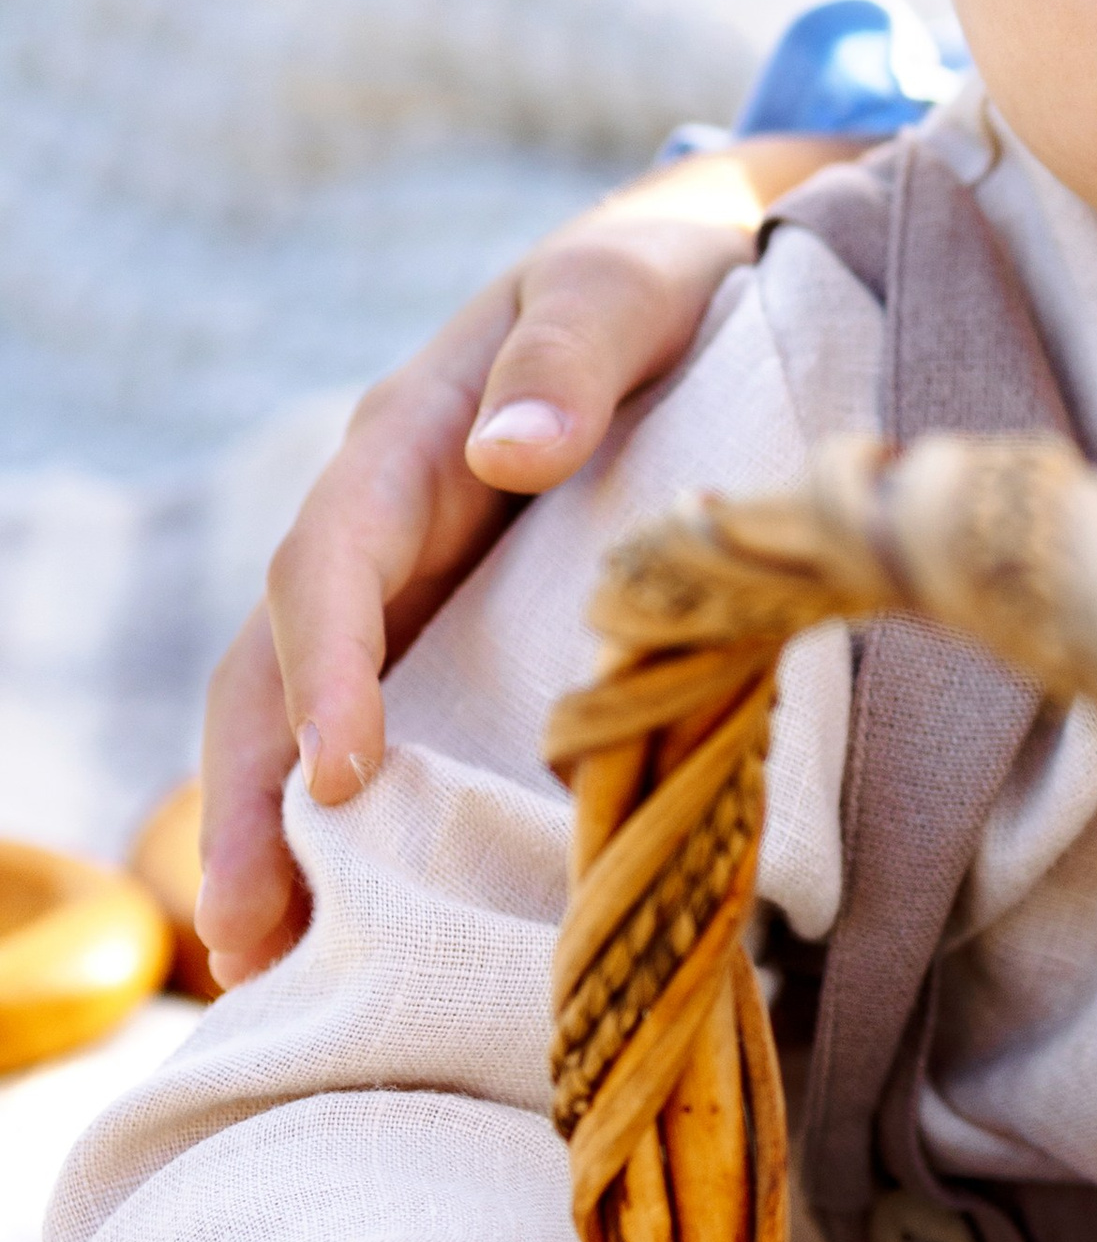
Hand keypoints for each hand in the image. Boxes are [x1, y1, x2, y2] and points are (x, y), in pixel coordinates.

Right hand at [195, 143, 848, 985]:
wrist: (699, 271)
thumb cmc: (662, 275)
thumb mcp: (626, 286)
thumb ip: (574, 354)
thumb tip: (510, 451)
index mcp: (408, 440)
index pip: (332, 559)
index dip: (327, 668)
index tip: (342, 774)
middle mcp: (386, 523)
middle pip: (278, 663)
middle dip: (251, 796)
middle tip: (252, 933)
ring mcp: (414, 586)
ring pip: (305, 714)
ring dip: (276, 837)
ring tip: (269, 971)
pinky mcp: (458, 633)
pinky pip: (386, 732)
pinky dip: (355, 828)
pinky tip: (353, 927)